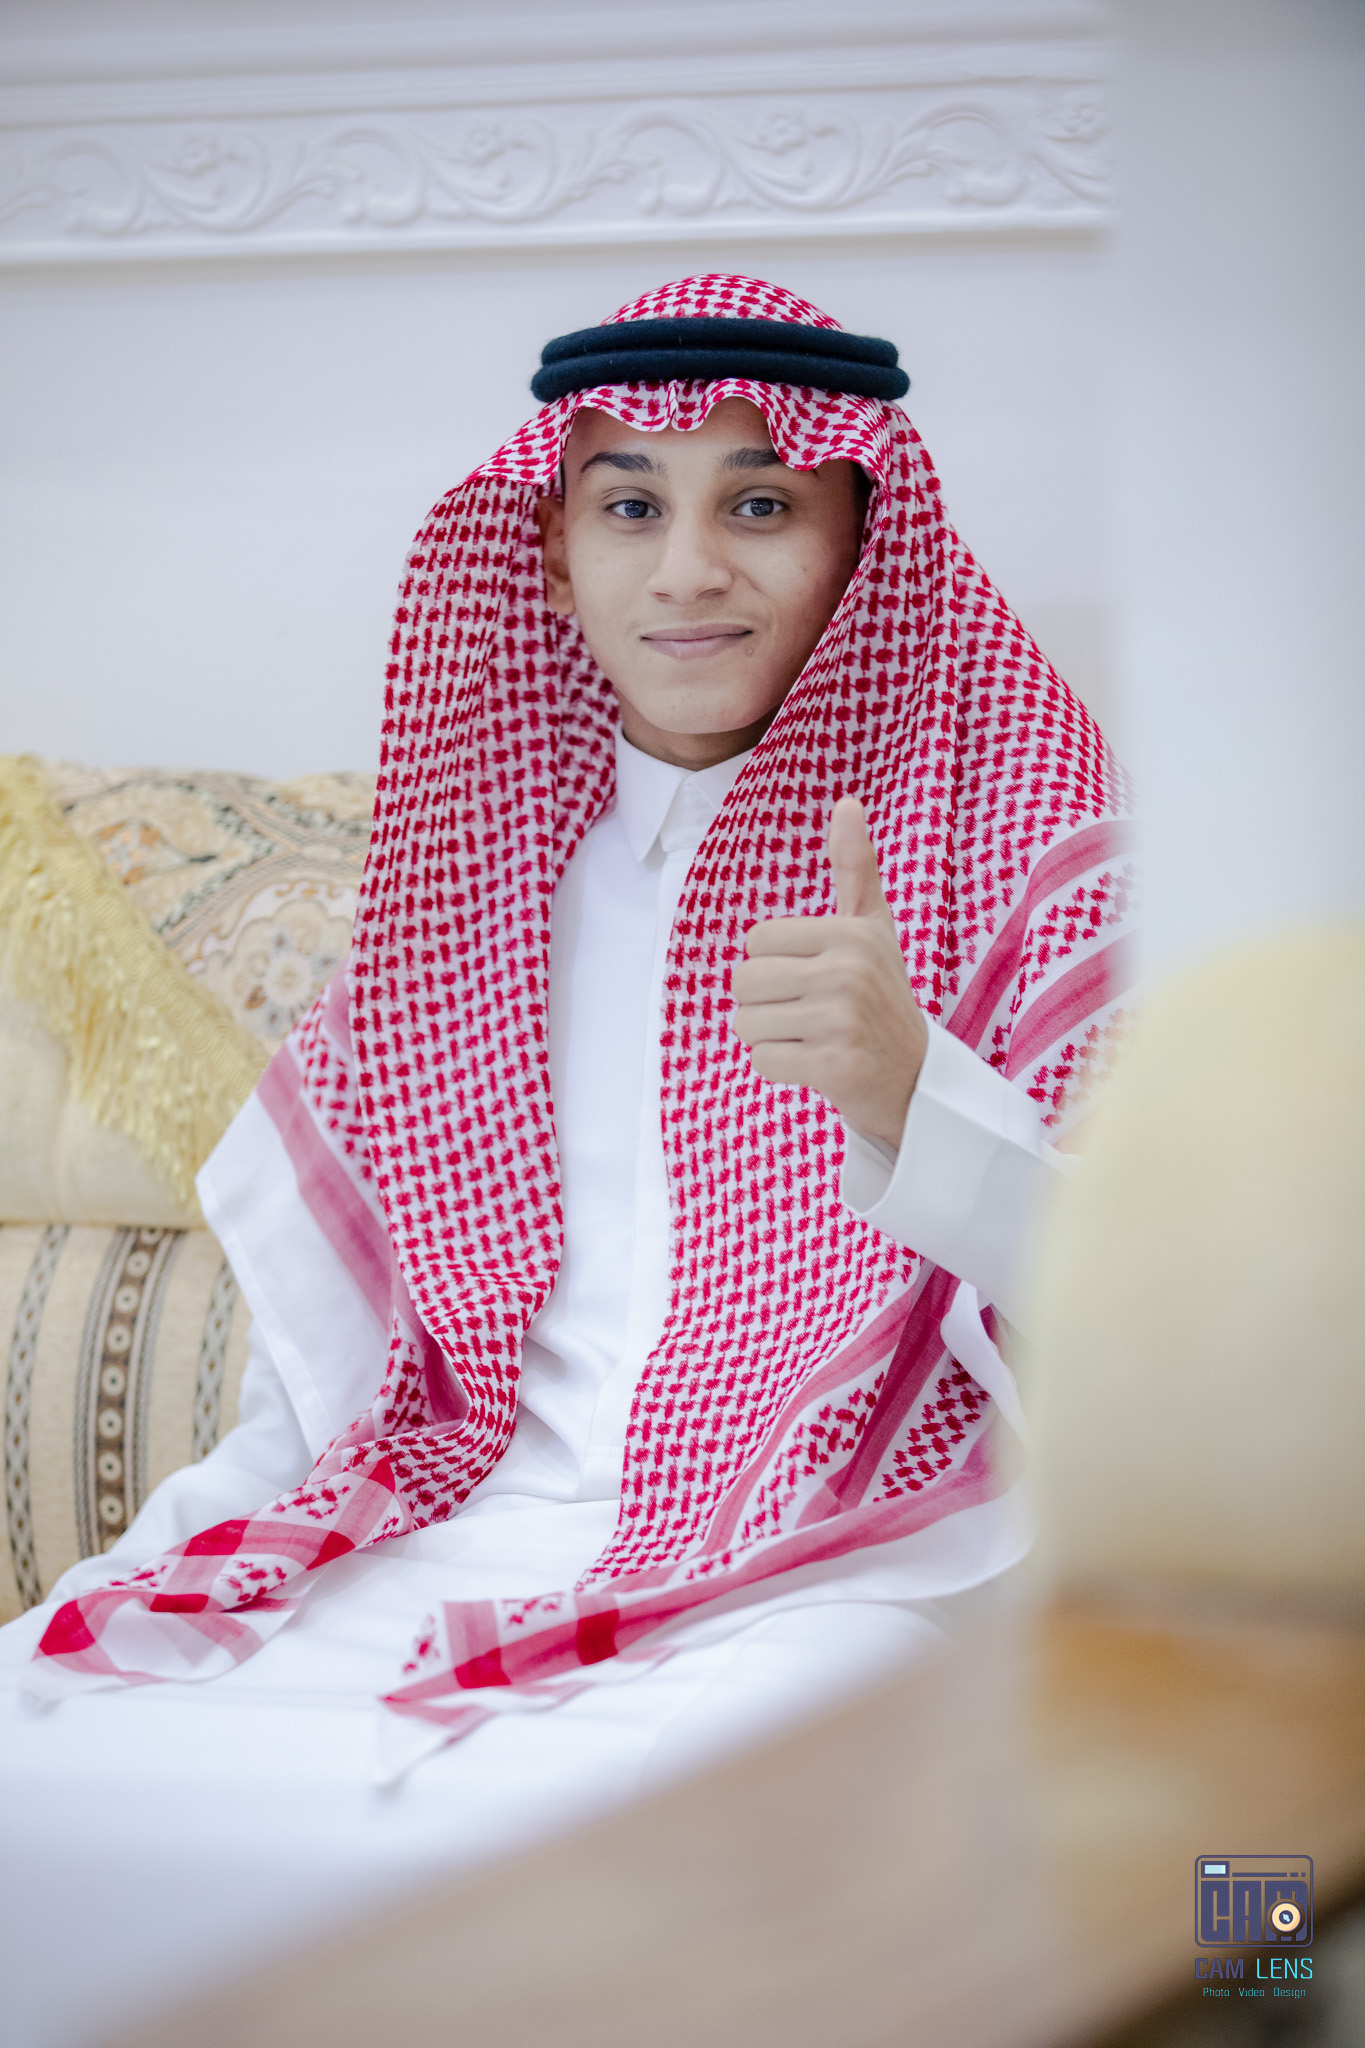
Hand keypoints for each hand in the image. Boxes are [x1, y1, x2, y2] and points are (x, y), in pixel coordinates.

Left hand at [731, 796, 928, 1148]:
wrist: (916, 1078)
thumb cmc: (883, 995)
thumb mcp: (873, 928)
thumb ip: (856, 867)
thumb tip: (847, 802)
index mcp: (851, 933)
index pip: (755, 940)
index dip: (773, 963)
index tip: (812, 978)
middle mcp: (848, 972)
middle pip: (744, 982)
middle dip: (764, 1004)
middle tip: (807, 1013)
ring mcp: (842, 1021)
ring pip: (747, 1024)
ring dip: (770, 1037)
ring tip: (812, 1037)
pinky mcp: (834, 1067)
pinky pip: (763, 1061)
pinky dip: (780, 1068)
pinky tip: (814, 1064)